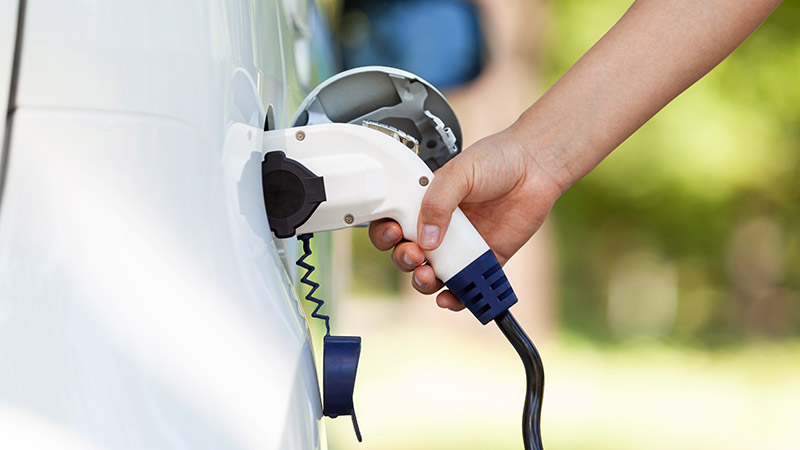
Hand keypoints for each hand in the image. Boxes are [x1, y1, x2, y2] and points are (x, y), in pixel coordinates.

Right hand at [369, 125, 563, 310]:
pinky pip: (466, 287)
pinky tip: (450, 297)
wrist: (536, 167)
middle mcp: (441, 227)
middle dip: (404, 259)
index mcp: (426, 203)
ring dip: (423, 281)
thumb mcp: (459, 172)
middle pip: (409, 254)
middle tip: (414, 253)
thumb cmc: (497, 160)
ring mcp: (462, 246)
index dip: (387, 233)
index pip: (395, 224)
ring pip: (433, 274)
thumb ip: (438, 202)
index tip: (394, 233)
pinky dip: (455, 298)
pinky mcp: (485, 261)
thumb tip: (427, 239)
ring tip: (427, 275)